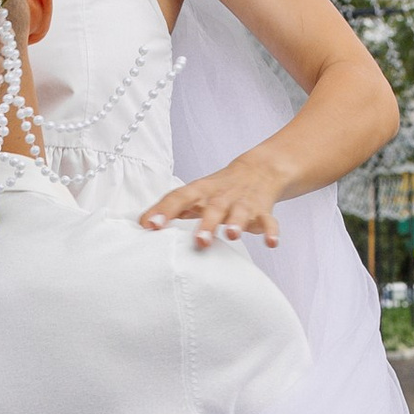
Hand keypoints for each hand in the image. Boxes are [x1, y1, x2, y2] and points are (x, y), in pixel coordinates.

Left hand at [137, 161, 282, 246]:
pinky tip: (271, 243)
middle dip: (206, 224)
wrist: (260, 169)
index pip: (179, 198)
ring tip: (232, 235)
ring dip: (236, 223)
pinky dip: (271, 231)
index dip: (163, 211)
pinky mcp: (263, 211)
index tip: (149, 226)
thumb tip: (142, 224)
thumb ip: (172, 209)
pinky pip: (268, 221)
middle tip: (198, 241)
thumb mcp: (195, 194)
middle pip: (212, 208)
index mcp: (201, 191)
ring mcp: (243, 203)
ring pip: (240, 213)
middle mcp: (221, 196)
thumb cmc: (219, 189)